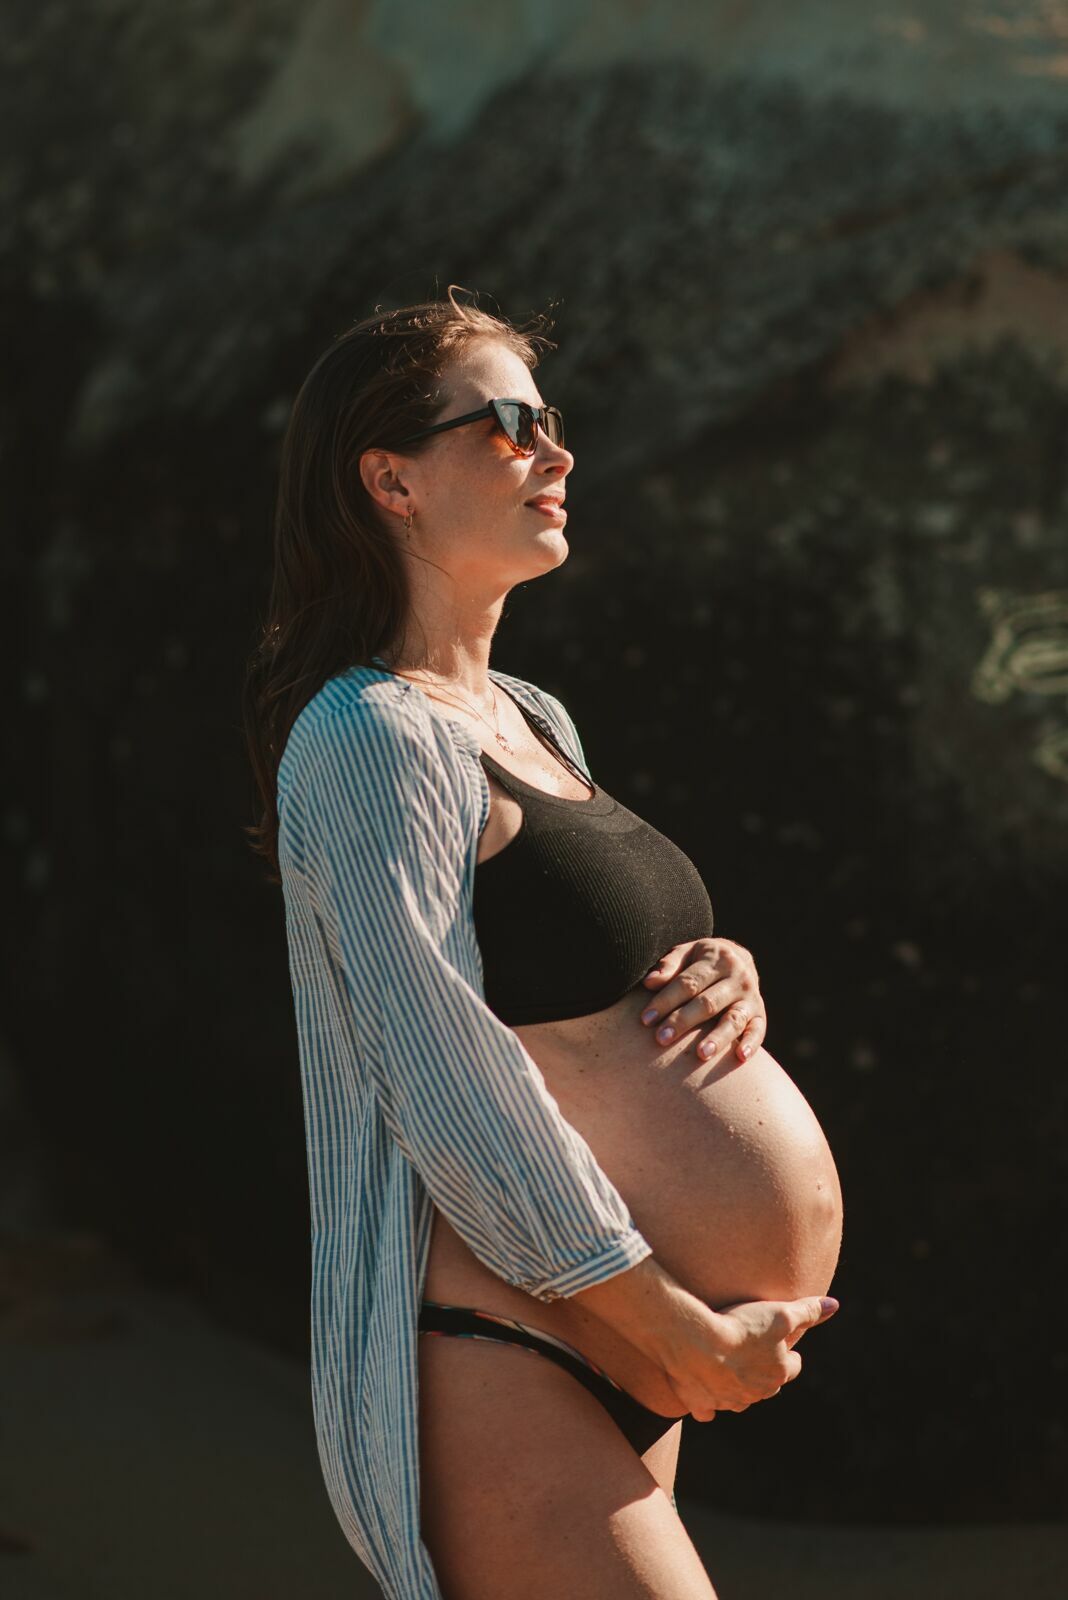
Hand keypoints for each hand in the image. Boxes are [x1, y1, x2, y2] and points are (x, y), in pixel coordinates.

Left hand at [638, 937, 765, 1063]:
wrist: (739, 958)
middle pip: (708, 1003)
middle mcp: (738, 977)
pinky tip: (740, 1057)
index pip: (688, 982)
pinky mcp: (760, 1015)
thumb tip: (649, 982)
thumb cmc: (701, 961)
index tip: (646, 1018)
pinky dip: (751, 1043)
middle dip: (683, 1021)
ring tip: (701, 1054)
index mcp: (717, 958)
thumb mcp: (686, 953)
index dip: (666, 1000)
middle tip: (661, 1038)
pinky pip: (758, 1030)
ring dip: (718, 1037)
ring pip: (733, 1019)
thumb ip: (668, 966)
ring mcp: (751, 997)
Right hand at [659, 1290, 839, 1420]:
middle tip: (750, 1350)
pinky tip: (701, 1389)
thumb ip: (807, 1311)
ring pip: (738, 1397)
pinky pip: (706, 1410)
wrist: (695, 1344)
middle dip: (761, 1371)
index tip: (779, 1344)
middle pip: (766, 1385)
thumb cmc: (741, 1327)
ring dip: (734, 1384)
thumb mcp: (780, 1314)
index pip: (792, 1367)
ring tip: (723, 1362)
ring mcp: (728, 1402)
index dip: (787, 1354)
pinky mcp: (702, 1405)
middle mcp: (756, 1394)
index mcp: (777, 1374)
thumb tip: (833, 1304)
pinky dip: (706, 1403)